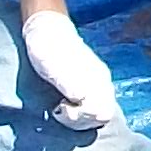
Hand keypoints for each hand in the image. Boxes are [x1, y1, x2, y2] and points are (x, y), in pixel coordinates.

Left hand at [22, 9, 121, 129]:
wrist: (47, 28)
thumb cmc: (48, 47)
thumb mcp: (52, 64)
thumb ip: (69, 82)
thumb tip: (83, 99)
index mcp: (96, 78)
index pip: (101, 113)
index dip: (81, 118)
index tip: (59, 110)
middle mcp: (102, 83)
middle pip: (102, 116)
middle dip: (79, 121)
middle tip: (57, 111)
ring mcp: (97, 84)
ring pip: (98, 113)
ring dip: (79, 118)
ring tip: (59, 108)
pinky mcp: (89, 86)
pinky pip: (93, 107)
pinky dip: (79, 113)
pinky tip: (63, 105)